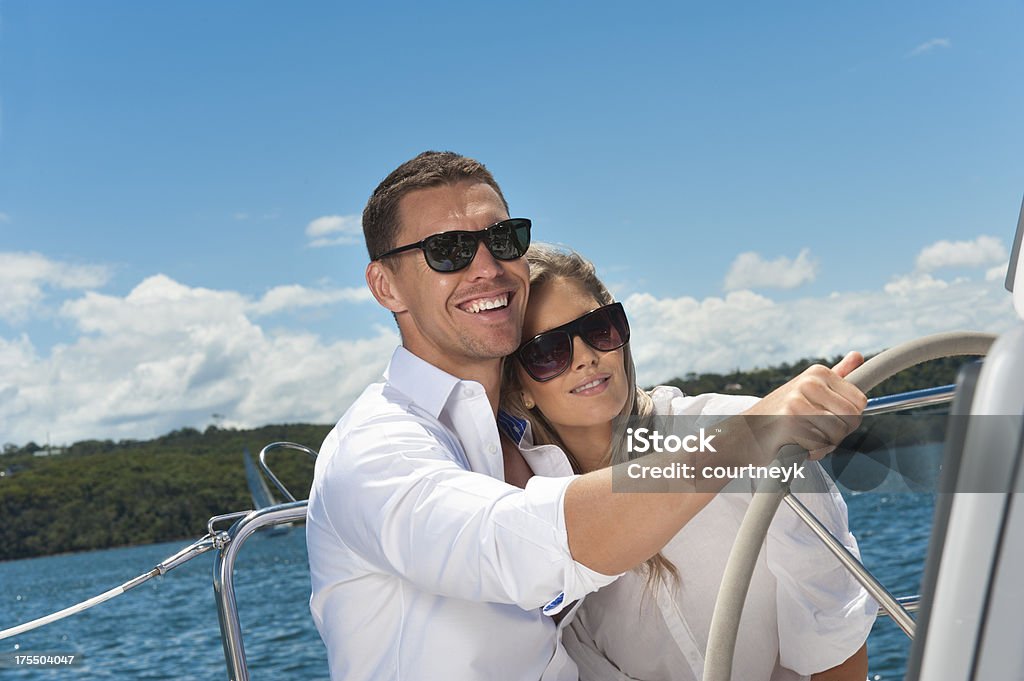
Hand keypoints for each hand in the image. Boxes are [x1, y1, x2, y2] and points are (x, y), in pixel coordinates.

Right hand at [745, 351, 867, 459]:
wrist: (741, 435)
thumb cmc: (777, 417)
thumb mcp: (807, 390)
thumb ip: (836, 375)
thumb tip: (858, 356)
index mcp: (818, 373)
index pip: (860, 402)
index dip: (848, 419)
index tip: (827, 420)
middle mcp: (810, 382)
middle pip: (852, 418)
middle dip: (838, 434)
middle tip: (813, 432)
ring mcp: (799, 400)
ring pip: (837, 434)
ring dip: (823, 445)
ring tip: (801, 438)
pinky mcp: (791, 420)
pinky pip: (819, 445)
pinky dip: (810, 453)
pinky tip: (793, 444)